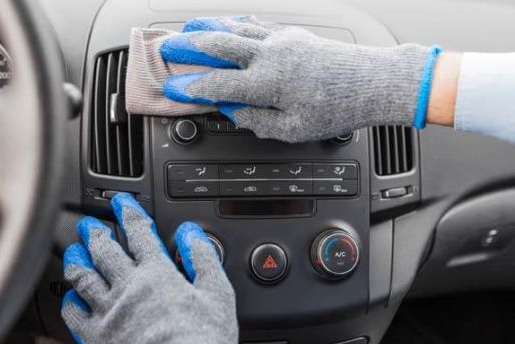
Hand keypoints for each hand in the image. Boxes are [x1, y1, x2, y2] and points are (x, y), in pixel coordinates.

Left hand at [61, 193, 236, 343]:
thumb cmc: (203, 340)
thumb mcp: (217, 292)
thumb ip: (203, 257)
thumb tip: (192, 233)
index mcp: (157, 273)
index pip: (139, 232)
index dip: (128, 212)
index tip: (120, 202)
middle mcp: (128, 287)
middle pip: (105, 251)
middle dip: (96, 233)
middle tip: (90, 224)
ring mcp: (109, 312)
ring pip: (84, 277)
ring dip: (77, 260)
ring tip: (74, 251)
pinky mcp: (97, 338)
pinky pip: (74, 315)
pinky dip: (69, 302)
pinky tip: (69, 296)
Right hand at [160, 16, 439, 142]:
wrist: (368, 82)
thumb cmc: (334, 109)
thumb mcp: (292, 129)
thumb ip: (256, 120)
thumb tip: (231, 112)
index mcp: (266, 84)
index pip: (216, 85)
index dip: (190, 87)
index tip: (171, 88)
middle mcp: (269, 56)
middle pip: (217, 47)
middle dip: (187, 48)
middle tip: (166, 47)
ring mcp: (279, 40)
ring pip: (234, 29)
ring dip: (206, 28)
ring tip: (186, 27)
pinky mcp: (290, 33)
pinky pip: (254, 25)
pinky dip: (233, 24)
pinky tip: (225, 23)